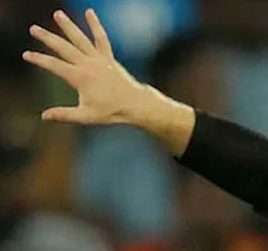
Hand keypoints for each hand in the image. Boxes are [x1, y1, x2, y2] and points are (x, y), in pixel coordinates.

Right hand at [23, 9, 146, 124]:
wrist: (136, 105)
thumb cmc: (112, 112)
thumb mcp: (86, 116)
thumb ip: (64, 115)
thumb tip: (44, 116)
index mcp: (80, 78)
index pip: (54, 65)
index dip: (39, 60)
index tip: (26, 55)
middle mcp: (88, 65)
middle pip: (64, 48)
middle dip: (47, 38)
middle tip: (33, 29)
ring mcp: (99, 60)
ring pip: (80, 39)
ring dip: (68, 26)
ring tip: (57, 14)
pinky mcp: (108, 58)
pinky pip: (101, 39)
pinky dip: (95, 26)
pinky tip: (89, 12)